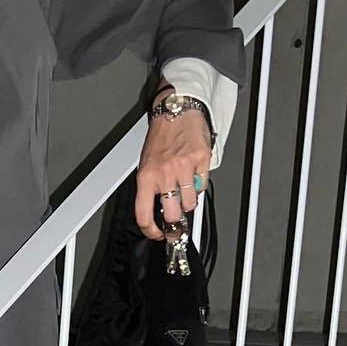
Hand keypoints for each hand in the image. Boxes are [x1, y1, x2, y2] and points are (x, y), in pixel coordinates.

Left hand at [135, 109, 212, 240]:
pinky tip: (193, 174)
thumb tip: (157, 212)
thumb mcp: (146, 164)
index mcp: (146, 177)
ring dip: (189, 201)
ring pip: (190, 203)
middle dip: (176, 219)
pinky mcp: (201, 161)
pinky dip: (199, 185)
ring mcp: (184, 168)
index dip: (151, 231)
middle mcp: (164, 174)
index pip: (144, 215)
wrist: (176, 111)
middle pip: (173, 215)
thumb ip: (151, 188)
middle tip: (177, 215)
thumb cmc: (160, 137)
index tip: (157, 234)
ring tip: (184, 189)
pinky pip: (202, 186)